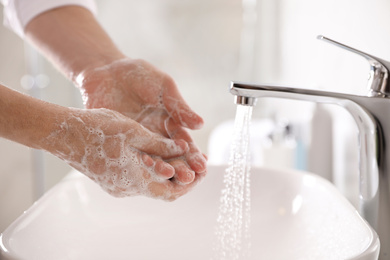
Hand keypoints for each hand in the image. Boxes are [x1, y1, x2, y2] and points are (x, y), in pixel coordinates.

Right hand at [46, 107, 200, 199]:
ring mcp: (118, 186)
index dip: (191, 182)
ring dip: (169, 173)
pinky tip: (159, 156)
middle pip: (164, 191)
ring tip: (182, 157)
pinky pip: (139, 179)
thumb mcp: (133, 132)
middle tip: (195, 163)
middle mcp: (127, 189)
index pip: (172, 192)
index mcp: (135, 180)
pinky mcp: (111, 179)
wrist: (63, 133)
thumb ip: (159, 144)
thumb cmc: (96, 129)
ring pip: (152, 185)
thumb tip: (181, 148)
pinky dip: (154, 171)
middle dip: (183, 178)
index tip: (202, 169)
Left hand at [75, 58, 206, 182]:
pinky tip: (142, 174)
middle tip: (188, 180)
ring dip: (160, 171)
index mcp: (169, 123)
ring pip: (151, 161)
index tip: (201, 166)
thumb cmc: (138, 74)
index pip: (185, 143)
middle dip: (181, 168)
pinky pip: (129, 157)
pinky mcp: (119, 142)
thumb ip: (178, 106)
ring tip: (168, 180)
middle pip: (170, 157)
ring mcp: (136, 141)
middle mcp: (155, 136)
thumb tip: (200, 124)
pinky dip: (136, 166)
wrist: (105, 71)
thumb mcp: (163, 87)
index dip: (194, 155)